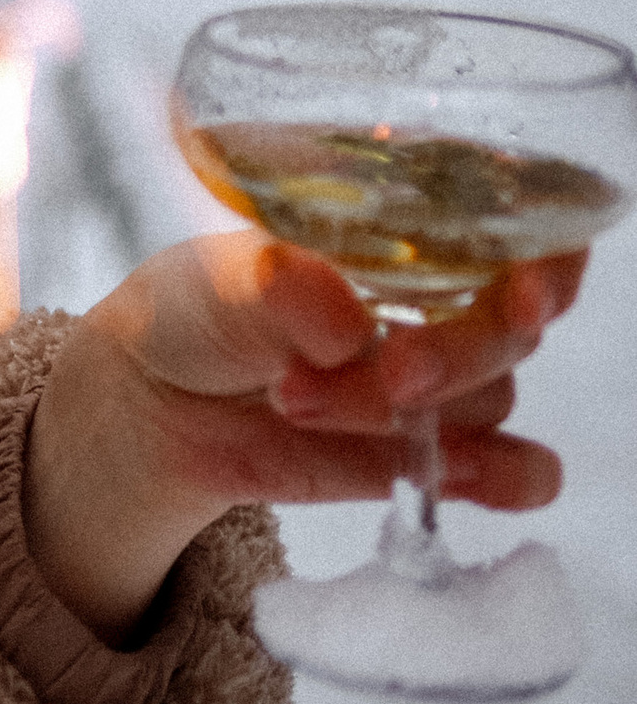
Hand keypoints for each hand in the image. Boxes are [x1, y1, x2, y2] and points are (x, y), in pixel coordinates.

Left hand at [23, 232, 582, 643]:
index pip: (515, 227)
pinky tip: (481, 478)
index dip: (542, 258)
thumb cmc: (196, 307)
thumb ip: (279, 290)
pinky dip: (507, 475)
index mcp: (400, 224)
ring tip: (292, 400)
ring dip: (410, 416)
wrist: (160, 404)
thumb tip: (346, 322)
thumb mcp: (218, 282)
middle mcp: (436, 296)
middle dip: (455, 353)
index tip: (523, 290)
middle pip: (510, 323)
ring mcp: (439, 376)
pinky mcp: (431, 448)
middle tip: (388, 373)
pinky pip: (509, 467)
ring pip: (487, 397)